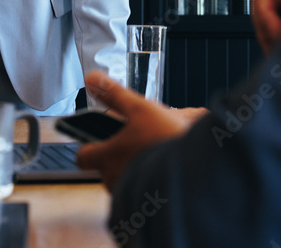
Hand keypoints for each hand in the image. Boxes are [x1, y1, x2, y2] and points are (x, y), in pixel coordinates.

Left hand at [76, 71, 199, 190]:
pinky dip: (150, 178)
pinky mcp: (147, 203)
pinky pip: (142, 189)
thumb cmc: (165, 140)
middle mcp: (114, 179)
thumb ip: (114, 94)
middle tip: (139, 139)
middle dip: (120, 153)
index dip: (90, 145)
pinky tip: (164, 164)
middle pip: (105, 166)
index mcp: (107, 157)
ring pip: (125, 177)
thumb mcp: (140, 108)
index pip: (83, 156)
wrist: (197, 170)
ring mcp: (131, 193)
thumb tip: (91, 79)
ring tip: (155, 150)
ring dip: (136, 165)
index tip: (102, 137)